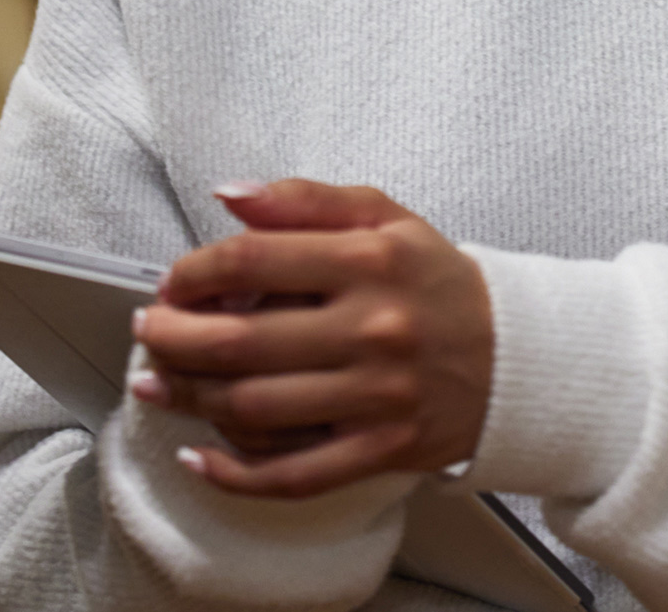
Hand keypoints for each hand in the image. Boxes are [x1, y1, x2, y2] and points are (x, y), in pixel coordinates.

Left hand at [130, 180, 494, 499]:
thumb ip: (305, 199)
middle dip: (172, 339)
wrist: (518, 356)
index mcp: (370, 260)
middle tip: (148, 333)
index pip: (252, 260)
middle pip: (239, 341)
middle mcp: (372, 327)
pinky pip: (294, 473)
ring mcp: (377, 395)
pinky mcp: (382, 449)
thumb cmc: (438, 284)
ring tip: (158, 384)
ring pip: (255, 408)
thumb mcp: (386, 219)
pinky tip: (200, 457)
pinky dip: (235, 473)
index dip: (193, 273)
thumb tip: (229, 194)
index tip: (172, 282)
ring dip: (188, 399)